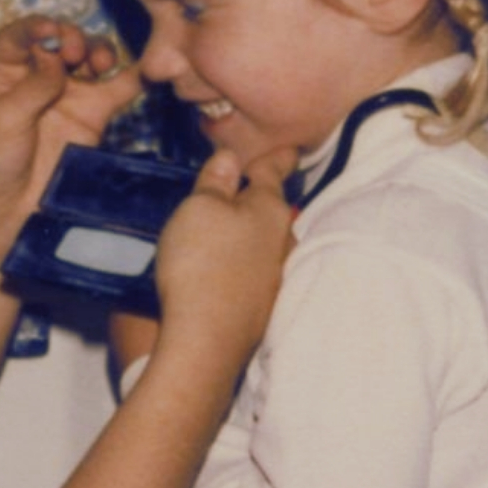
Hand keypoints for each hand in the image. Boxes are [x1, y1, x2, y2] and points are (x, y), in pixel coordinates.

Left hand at [0, 15, 141, 241]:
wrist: (8, 211)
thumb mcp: (1, 119)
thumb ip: (31, 84)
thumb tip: (57, 56)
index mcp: (0, 67)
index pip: (20, 34)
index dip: (38, 27)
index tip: (52, 33)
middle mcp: (35, 72)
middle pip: (61, 38)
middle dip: (71, 38)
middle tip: (74, 55)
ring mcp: (67, 90)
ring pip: (90, 54)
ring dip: (98, 50)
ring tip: (99, 64)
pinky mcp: (93, 111)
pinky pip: (118, 86)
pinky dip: (134, 73)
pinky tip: (145, 68)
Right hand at [153, 147, 296, 368]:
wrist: (206, 339)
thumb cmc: (202, 263)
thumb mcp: (199, 208)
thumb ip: (215, 181)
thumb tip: (230, 157)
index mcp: (269, 208)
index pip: (274, 170)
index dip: (277, 155)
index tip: (289, 147)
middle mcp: (282, 240)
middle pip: (269, 208)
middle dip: (255, 198)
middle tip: (234, 189)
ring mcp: (274, 275)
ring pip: (262, 241)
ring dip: (245, 232)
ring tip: (217, 230)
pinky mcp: (261, 303)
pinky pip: (251, 269)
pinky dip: (238, 261)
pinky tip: (217, 267)